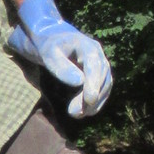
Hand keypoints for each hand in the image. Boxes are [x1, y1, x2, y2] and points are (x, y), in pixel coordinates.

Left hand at [8, 0, 112, 119]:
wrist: (52, 38)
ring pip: (105, 85)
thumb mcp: (49, 54)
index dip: (94, 84)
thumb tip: (79, 82)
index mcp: (87, 46)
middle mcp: (98, 54)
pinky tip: (86, 112)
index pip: (95, 66)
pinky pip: (103, 88)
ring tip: (77, 115)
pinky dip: (97, 101)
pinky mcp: (99, 73)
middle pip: (102, 78)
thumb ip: (62, 67)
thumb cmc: (49, 46)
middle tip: (74, 113)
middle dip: (91, 98)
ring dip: (95, 102)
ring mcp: (101, 63)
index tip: (89, 101)